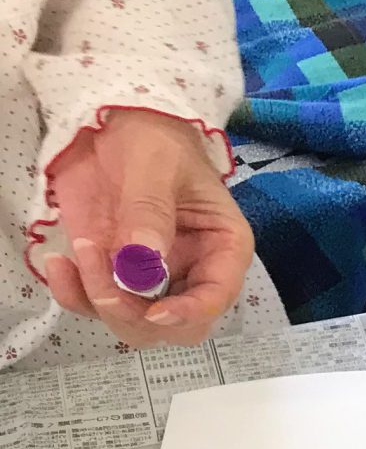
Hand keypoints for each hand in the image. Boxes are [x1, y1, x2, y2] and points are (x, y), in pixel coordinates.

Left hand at [40, 109, 251, 345]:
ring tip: (79, 252)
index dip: (190, 313)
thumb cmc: (151, 136)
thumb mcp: (155, 162)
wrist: (112, 122)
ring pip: (134, 322)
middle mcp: (191, 272)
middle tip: (103, 284)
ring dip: (101, 300)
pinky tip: (60, 265)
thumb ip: (150, 210)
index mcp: (222, 247)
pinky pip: (94, 304)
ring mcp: (149, 277)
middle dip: (138, 315)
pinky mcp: (110, 272)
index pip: (217, 297)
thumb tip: (143, 262)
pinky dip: (73, 295)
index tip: (154, 311)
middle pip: (177, 327)